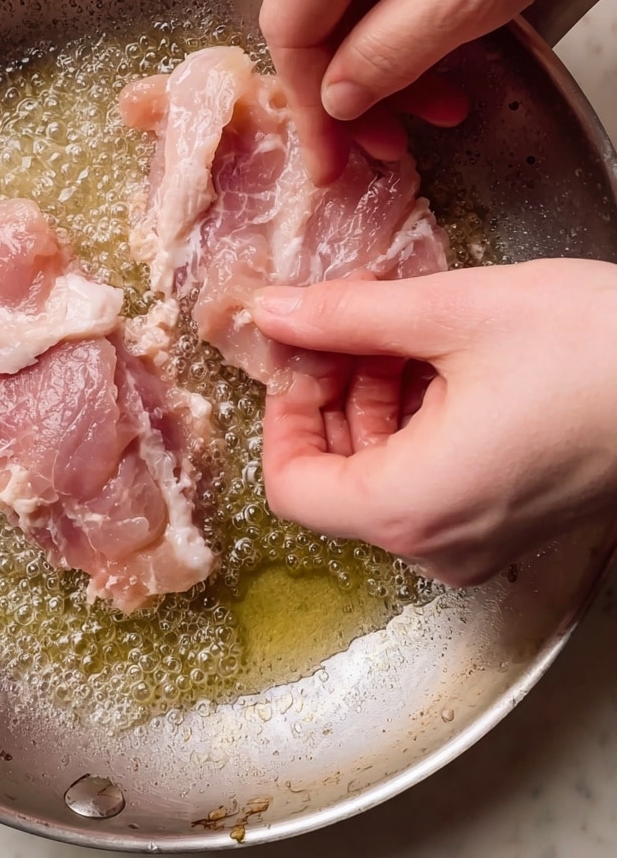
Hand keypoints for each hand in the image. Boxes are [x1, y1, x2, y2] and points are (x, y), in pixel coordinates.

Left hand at [252, 260, 616, 585]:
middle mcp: (437, 544)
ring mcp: (476, 541)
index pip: (290, 487)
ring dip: (376, 401)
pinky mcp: (507, 523)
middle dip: (333, 394)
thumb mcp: (452, 314)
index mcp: (410, 507)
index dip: (282, 414)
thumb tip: (272, 313)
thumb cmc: (597, 352)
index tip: (303, 355)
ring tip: (405, 333)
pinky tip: (445, 362)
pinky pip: (430, 480)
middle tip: (356, 324)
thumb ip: (346, 316)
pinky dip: (419, 422)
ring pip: (382, 476)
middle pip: (336, 477)